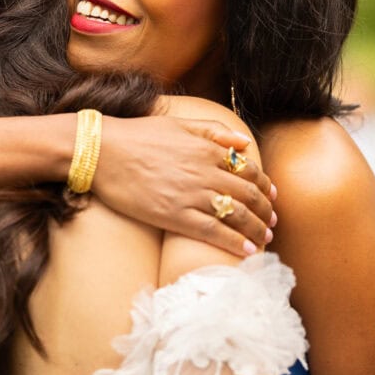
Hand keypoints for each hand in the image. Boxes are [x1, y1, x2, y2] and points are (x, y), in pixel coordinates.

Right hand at [91, 115, 273, 255]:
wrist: (101, 151)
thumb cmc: (137, 135)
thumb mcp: (178, 124)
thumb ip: (213, 130)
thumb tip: (243, 142)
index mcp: (207, 149)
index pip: (248, 169)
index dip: (264, 185)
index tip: (271, 196)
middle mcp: (204, 172)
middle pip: (248, 194)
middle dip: (265, 210)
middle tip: (272, 221)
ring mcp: (190, 195)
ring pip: (236, 215)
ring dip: (257, 228)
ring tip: (266, 238)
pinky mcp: (174, 216)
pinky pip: (213, 232)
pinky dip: (234, 242)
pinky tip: (247, 250)